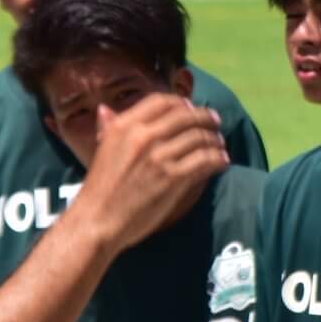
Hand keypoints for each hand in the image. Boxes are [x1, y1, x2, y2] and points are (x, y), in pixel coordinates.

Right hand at [81, 97, 227, 251]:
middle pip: (186, 116)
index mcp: (125, 125)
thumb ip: (108, 127)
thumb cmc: (99, 187)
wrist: (98, 220)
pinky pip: (204, 160)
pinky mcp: (173, 178)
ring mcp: (160, 156)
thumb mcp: (102, 149)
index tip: (192, 108)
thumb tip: (106, 108)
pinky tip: (222, 161)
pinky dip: (217, 158)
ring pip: (198, 137)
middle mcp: (144, 135)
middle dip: (205, 118)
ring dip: (214, 139)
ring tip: (220, 144)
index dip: (182, 103)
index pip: (162, 101)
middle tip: (216, 122)